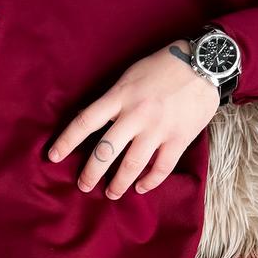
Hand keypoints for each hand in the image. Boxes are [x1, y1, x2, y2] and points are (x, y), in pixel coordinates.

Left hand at [45, 38, 219, 197]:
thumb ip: (114, 100)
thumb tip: (95, 122)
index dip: (66, 141)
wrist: (204, 64)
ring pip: (132, 166)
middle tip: (83, 185)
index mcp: (120, 97)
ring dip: (118, 184)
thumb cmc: (163, 67)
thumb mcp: (130, 76)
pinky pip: (161, 168)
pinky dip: (149, 182)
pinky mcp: (179, 138)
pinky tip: (140, 188)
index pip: (85, 122)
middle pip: (105, 151)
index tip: (53, 157)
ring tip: (111, 193)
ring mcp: (158, 129)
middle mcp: (136, 115)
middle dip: (90, 173)